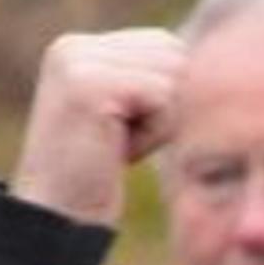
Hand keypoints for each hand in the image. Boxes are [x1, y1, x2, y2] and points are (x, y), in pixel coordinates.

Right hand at [10, 27, 186, 223]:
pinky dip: (153, 135)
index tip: (122, 130)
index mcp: (78, 46)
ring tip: (115, 144)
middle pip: (175, 57)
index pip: (165, 45)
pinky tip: (115, 150)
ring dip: (159, 123)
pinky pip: (163, 99)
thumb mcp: (121, 114)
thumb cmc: (95, 175)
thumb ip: (147, 76)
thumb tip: (204, 56)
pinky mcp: (92, 85)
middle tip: (119, 140)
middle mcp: (74, 46)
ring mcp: (79, 62)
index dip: (164, 97)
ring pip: (173, 77)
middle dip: (164, 107)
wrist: (59, 218)